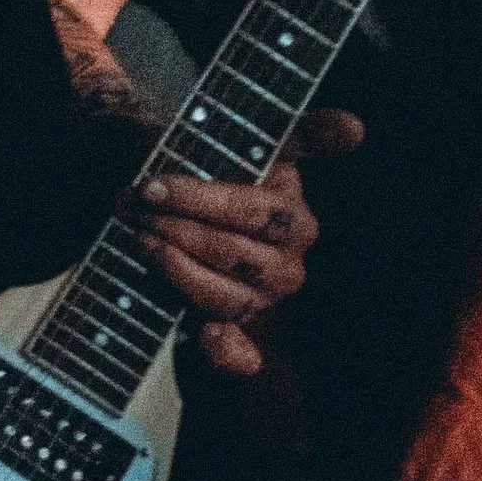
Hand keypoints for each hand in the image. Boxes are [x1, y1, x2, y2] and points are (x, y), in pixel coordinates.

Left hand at [134, 107, 361, 378]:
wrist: (205, 233)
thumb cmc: (228, 185)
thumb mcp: (261, 150)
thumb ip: (308, 132)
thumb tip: (353, 126)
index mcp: (293, 216)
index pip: (248, 209)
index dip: (196, 198)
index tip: (152, 186)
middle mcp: (288, 262)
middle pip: (226, 249)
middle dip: (170, 225)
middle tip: (128, 204)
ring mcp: (266, 299)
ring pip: (221, 293)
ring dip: (171, 266)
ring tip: (137, 237)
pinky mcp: (244, 331)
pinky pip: (239, 354)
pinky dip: (225, 351)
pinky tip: (207, 338)